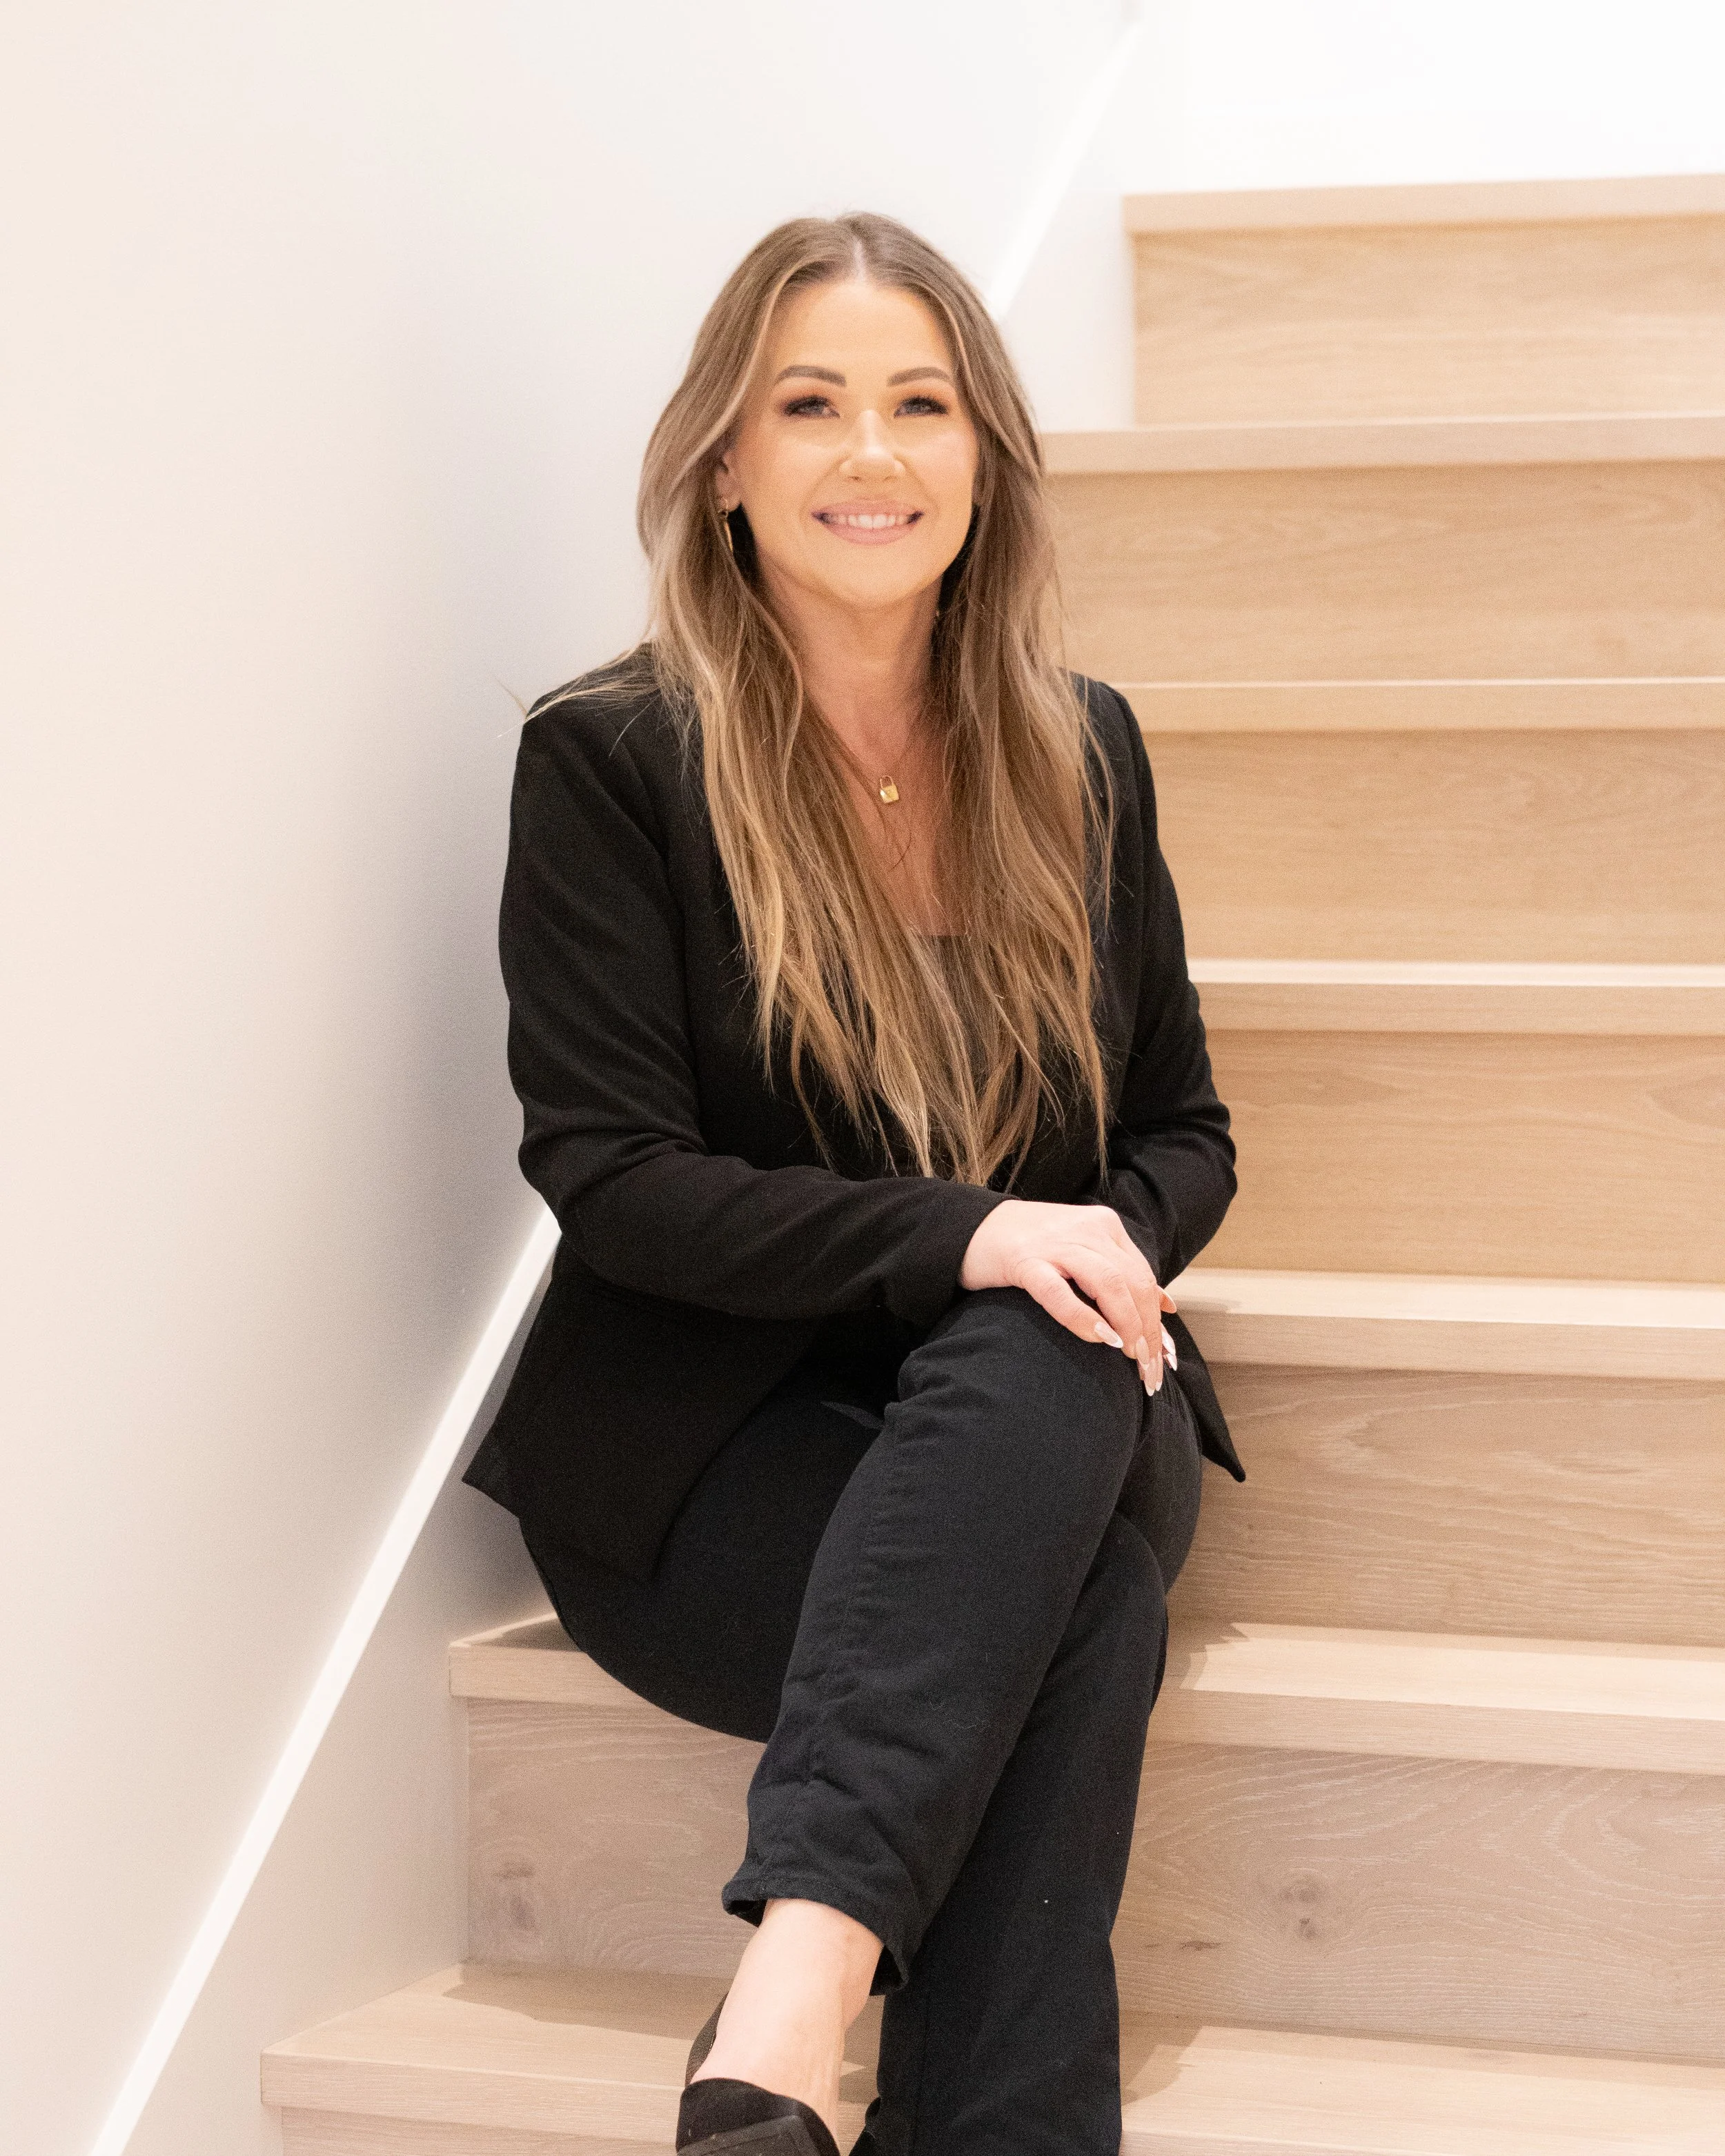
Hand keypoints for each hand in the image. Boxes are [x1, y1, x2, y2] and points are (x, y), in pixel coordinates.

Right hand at [958, 1199, 1179, 1394]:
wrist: (972, 1227)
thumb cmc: (1031, 1246)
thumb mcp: (1083, 1251)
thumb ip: (1122, 1272)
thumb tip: (1167, 1304)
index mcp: (1104, 1226)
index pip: (1143, 1276)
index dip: (1156, 1319)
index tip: (1160, 1358)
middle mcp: (1086, 1229)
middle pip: (1133, 1283)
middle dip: (1146, 1331)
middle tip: (1148, 1371)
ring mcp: (1055, 1244)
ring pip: (1109, 1284)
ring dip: (1127, 1326)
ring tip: (1131, 1359)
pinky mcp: (1024, 1261)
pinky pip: (1059, 1293)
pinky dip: (1084, 1318)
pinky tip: (1100, 1339)